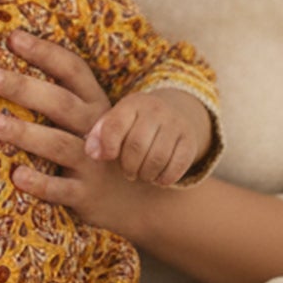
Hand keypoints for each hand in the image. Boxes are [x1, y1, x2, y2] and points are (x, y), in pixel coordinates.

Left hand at [0, 30, 146, 234]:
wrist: (140, 200)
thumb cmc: (101, 152)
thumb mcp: (92, 122)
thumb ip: (62, 100)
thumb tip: (8, 72)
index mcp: (96, 105)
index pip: (72, 70)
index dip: (44, 52)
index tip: (12, 38)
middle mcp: (96, 130)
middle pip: (59, 103)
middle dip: (22, 87)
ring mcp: (92, 163)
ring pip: (58, 144)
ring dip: (23, 132)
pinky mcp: (86, 195)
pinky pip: (61, 188)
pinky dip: (39, 183)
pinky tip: (16, 175)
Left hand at [83, 88, 209, 185]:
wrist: (172, 116)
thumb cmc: (133, 126)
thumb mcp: (115, 123)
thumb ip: (98, 136)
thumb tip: (92, 154)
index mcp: (132, 103)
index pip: (115, 125)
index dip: (107, 146)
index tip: (106, 158)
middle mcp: (156, 109)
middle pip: (137, 145)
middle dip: (128, 166)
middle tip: (128, 172)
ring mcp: (176, 124)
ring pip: (157, 158)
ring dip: (146, 174)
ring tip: (141, 175)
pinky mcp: (190, 140)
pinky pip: (176, 166)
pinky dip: (164, 178)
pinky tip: (157, 178)